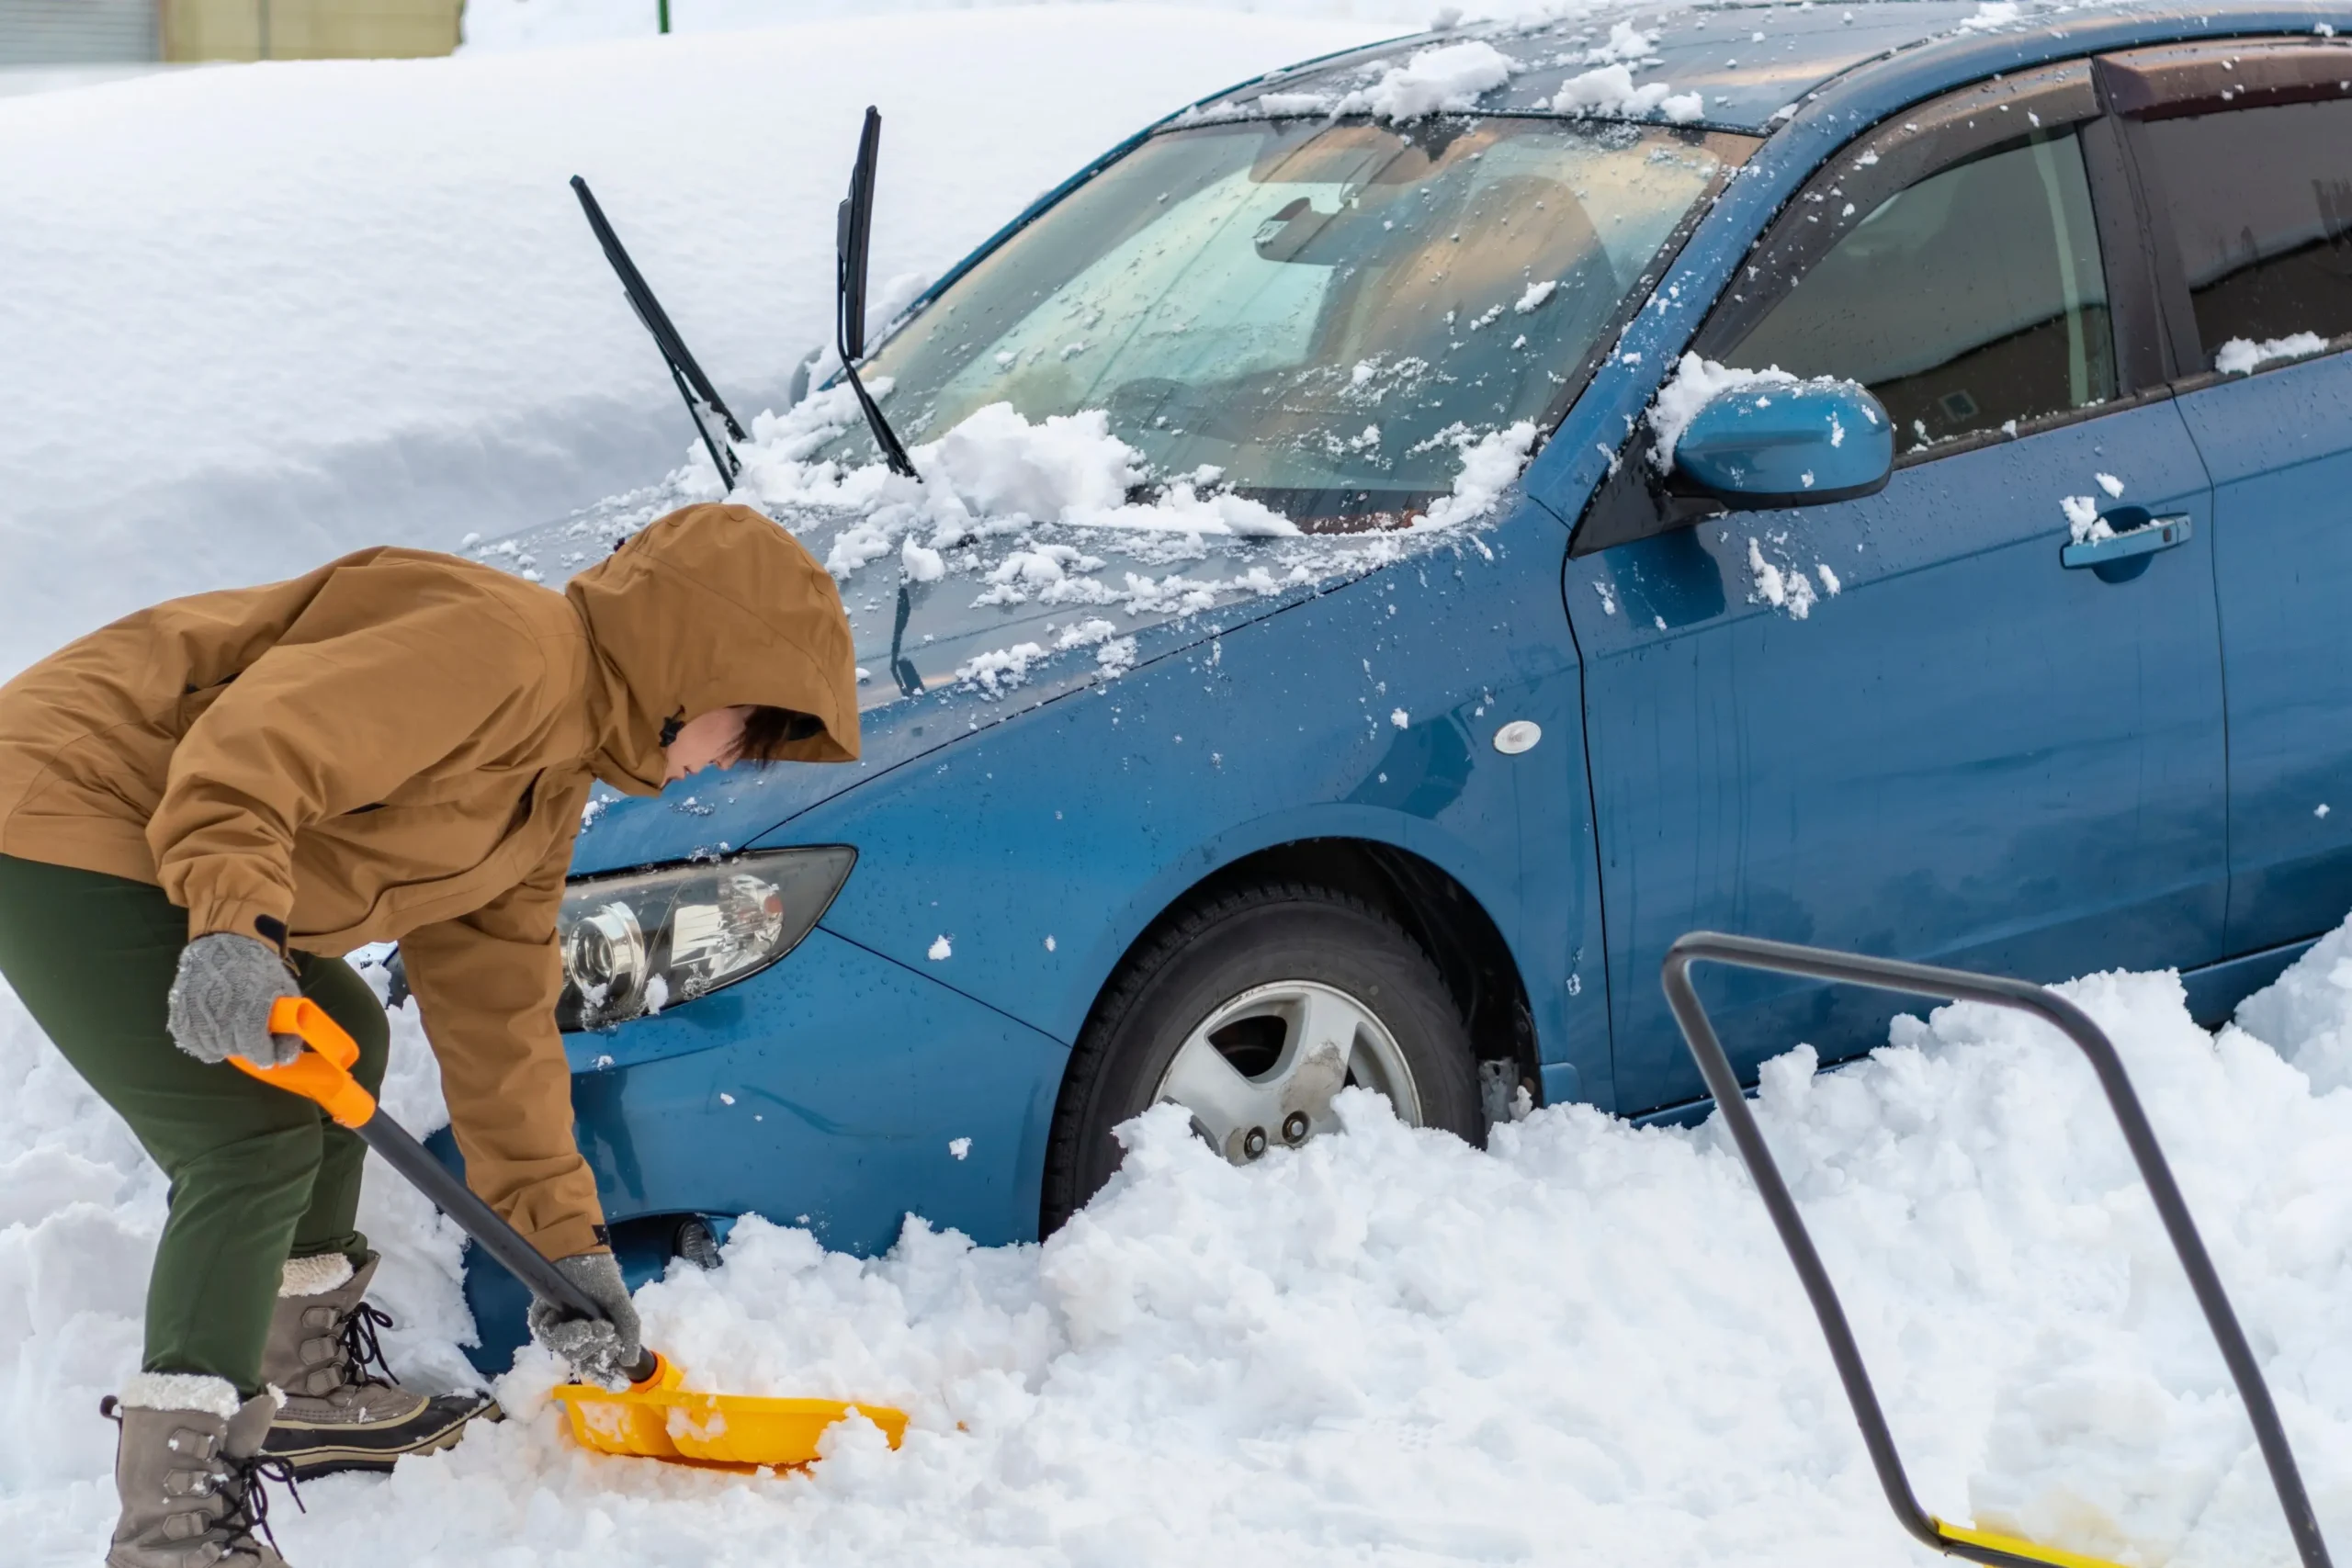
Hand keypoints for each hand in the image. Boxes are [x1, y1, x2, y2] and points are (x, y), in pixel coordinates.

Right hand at [166, 933, 300, 1067]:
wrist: (226, 943)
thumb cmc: (259, 969)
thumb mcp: (284, 991)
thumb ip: (289, 1025)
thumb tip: (286, 1058)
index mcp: (251, 1003)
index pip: (253, 1045)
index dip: (263, 1055)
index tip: (267, 1056)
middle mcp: (221, 1009)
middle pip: (233, 1048)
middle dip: (246, 1049)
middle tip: (252, 1042)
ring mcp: (197, 1009)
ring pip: (211, 1048)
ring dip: (225, 1047)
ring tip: (233, 1037)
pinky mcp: (180, 1009)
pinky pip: (188, 1040)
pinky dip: (201, 1044)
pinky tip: (213, 1036)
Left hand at [526, 1252, 643, 1387]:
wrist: (577, 1253)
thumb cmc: (601, 1277)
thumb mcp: (620, 1304)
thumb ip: (629, 1331)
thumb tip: (630, 1362)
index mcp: (594, 1336)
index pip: (600, 1363)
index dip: (608, 1376)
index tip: (619, 1384)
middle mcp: (574, 1337)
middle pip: (584, 1361)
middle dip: (597, 1351)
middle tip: (606, 1331)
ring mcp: (557, 1330)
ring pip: (567, 1351)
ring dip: (582, 1342)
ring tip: (593, 1326)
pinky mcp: (540, 1321)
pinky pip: (550, 1337)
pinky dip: (566, 1334)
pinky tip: (579, 1323)